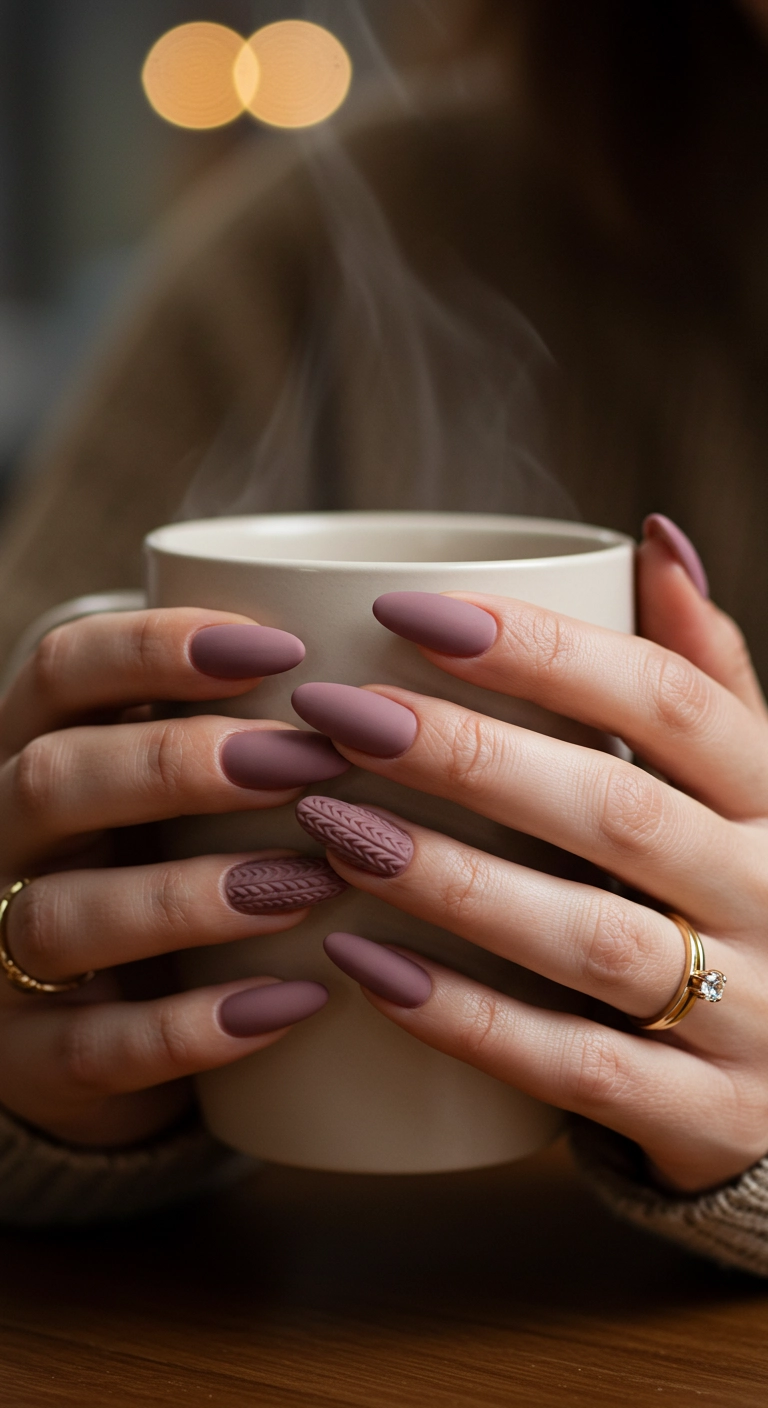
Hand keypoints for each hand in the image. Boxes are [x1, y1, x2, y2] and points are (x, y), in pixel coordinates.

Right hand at [0, 608, 347, 1146]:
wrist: (96, 1028)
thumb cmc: (166, 866)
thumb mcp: (180, 790)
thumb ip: (246, 731)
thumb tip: (394, 685)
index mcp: (39, 744)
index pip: (65, 668)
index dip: (158, 648)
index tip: (283, 649)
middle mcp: (6, 837)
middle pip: (54, 778)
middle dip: (179, 764)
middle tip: (304, 764)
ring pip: (63, 915)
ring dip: (191, 898)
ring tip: (307, 887)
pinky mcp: (30, 1057)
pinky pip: (97, 1046)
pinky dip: (195, 1028)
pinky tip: (292, 1003)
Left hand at [292, 519, 767, 1193]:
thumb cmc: (746, 902)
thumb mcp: (751, 789)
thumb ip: (704, 677)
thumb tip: (653, 539)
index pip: (670, 700)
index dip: (541, 650)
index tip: (406, 613)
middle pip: (616, 810)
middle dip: (468, 757)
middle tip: (335, 715)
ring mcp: (751, 1014)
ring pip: (590, 938)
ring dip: (452, 881)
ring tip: (331, 828)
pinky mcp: (707, 1116)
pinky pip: (577, 1068)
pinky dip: (469, 1018)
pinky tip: (366, 966)